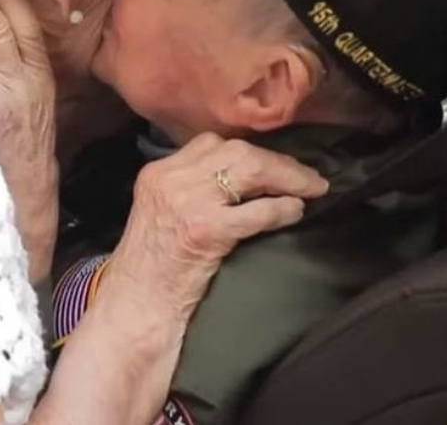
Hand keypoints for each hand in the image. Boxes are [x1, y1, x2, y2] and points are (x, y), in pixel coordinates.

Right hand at [108, 134, 329, 318]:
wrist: (135, 303)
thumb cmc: (150, 266)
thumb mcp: (160, 211)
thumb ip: (188, 189)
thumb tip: (242, 180)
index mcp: (157, 172)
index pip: (210, 143)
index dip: (249, 151)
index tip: (272, 163)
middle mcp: (170, 179)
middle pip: (236, 151)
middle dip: (277, 161)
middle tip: (306, 176)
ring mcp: (187, 202)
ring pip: (250, 171)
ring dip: (288, 177)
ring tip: (311, 188)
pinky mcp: (206, 229)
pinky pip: (256, 211)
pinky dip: (281, 209)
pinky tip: (294, 212)